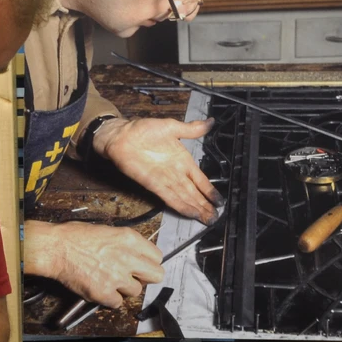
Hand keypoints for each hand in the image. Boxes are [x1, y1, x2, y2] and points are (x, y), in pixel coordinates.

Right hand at [25, 220, 163, 307]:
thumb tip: (135, 255)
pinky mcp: (105, 292)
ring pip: (136, 291)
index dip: (148, 263)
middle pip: (156, 275)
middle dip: (146, 278)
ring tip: (110, 281)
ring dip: (125, 289)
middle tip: (134, 277)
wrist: (56, 248)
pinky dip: (109, 299)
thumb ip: (125, 244)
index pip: (157, 256)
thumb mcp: (107, 230)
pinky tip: (100, 289)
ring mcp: (117, 276)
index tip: (142, 266)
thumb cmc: (74, 237)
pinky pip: (117, 303)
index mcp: (129, 239)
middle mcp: (128, 257)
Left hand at [92, 117, 222, 223]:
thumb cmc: (143, 130)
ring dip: (196, 208)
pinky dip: (180, 205)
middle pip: (194, 193)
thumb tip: (210, 122)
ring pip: (184, 197)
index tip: (219, 202)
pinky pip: (169, 197)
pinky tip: (190, 212)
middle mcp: (176, 173)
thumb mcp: (171, 127)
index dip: (209, 191)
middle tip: (215, 218)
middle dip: (205, 205)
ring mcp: (165, 180)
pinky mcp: (153, 184)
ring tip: (208, 219)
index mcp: (183, 160)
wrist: (121, 135)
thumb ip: (191, 129)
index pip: (200, 180)